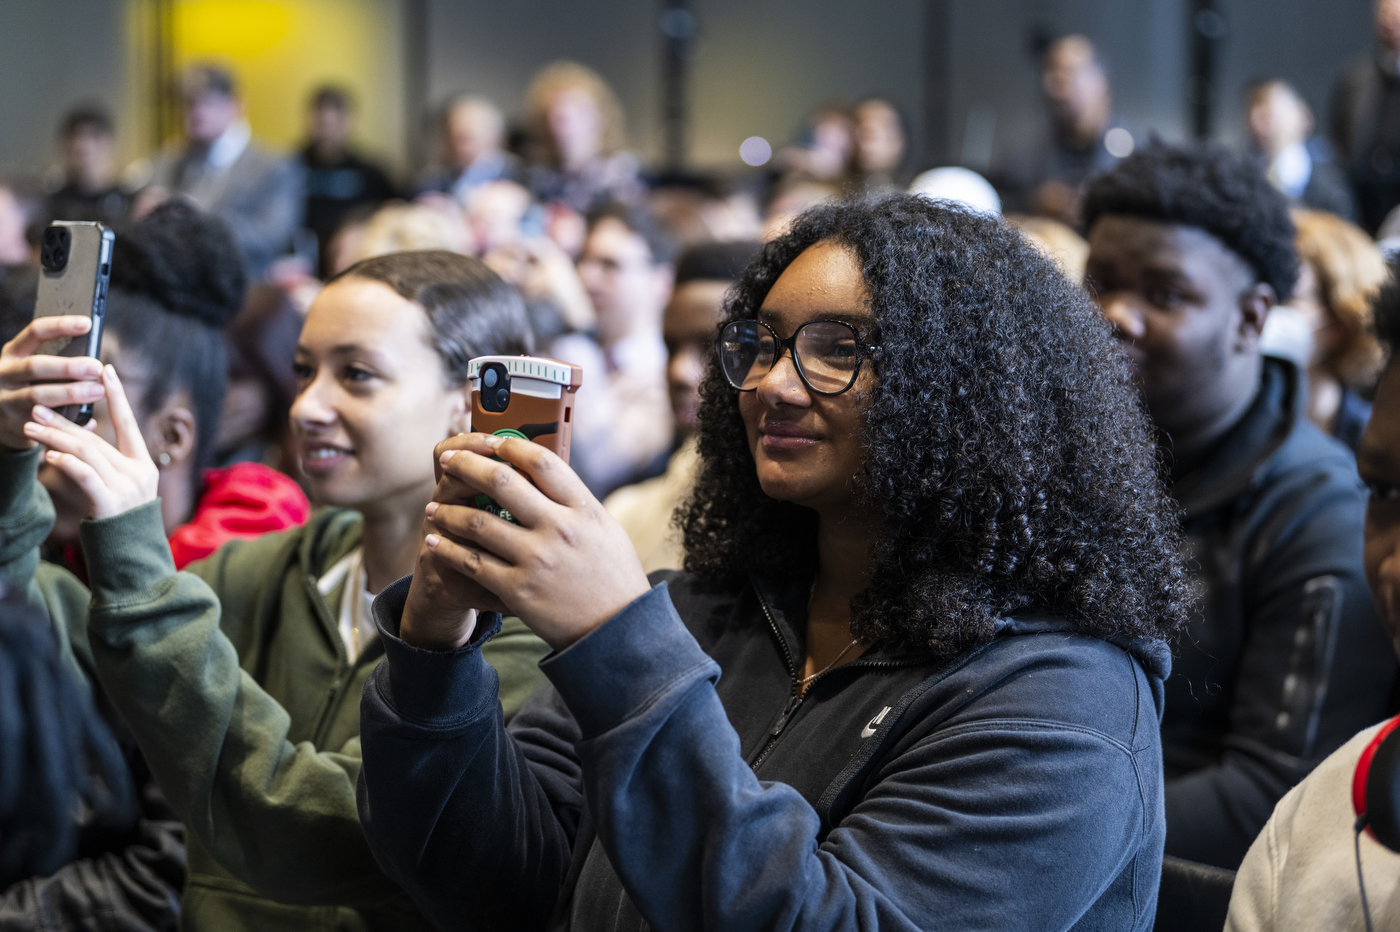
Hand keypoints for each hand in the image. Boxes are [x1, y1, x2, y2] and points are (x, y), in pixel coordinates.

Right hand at [0, 316, 103, 449]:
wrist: (2, 419)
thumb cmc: (30, 386)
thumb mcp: (34, 369)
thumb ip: (59, 362)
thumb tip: (99, 364)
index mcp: (13, 353)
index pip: (34, 332)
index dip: (60, 326)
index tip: (87, 323)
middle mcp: (4, 373)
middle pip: (35, 366)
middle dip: (68, 366)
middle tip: (97, 367)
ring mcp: (6, 399)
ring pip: (37, 396)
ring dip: (70, 393)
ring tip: (99, 391)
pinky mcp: (13, 424)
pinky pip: (42, 422)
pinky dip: (67, 421)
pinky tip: (90, 421)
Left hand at [22, 366, 157, 519]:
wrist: (132, 556)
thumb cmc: (122, 521)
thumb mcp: (123, 488)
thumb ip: (108, 464)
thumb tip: (76, 438)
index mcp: (143, 464)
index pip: (129, 423)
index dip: (118, 395)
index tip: (106, 369)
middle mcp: (138, 472)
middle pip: (96, 439)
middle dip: (63, 421)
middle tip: (37, 406)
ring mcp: (126, 488)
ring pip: (86, 453)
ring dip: (55, 438)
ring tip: (31, 429)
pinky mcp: (111, 504)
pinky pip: (86, 476)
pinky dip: (67, 463)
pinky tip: (50, 455)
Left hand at [413, 433, 649, 651]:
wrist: (617, 631)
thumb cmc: (613, 577)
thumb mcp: (606, 530)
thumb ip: (576, 503)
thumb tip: (541, 477)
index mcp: (583, 509)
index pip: (542, 461)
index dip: (510, 446)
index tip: (490, 442)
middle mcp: (559, 529)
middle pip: (501, 481)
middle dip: (466, 465)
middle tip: (447, 461)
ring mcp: (537, 560)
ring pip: (477, 522)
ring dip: (447, 511)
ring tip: (434, 508)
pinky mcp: (518, 590)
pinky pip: (471, 563)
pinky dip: (447, 549)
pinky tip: (434, 542)